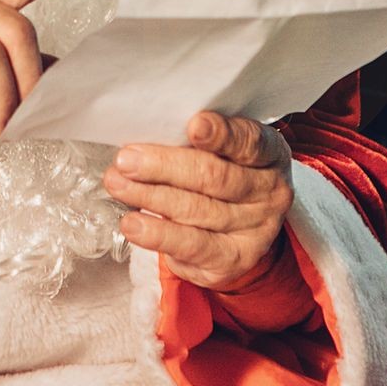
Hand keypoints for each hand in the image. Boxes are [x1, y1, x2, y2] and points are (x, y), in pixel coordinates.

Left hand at [102, 110, 294, 289]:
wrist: (239, 230)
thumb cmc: (220, 176)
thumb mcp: (219, 151)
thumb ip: (192, 142)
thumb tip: (143, 141)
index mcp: (269, 153)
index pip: (248, 141)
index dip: (222, 134)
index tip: (193, 126)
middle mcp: (269, 191)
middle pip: (214, 176)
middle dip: (164, 166)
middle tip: (126, 159)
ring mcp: (255, 229)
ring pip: (197, 210)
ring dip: (149, 196)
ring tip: (117, 185)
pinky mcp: (233, 259)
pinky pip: (191, 246)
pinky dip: (158, 233)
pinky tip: (132, 224)